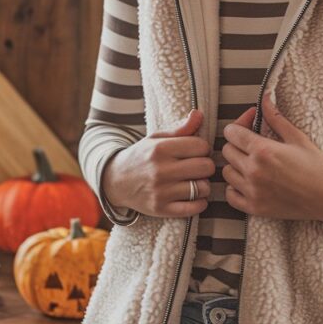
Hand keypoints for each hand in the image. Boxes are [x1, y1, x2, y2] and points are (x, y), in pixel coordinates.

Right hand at [100, 109, 214, 217]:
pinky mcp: (161, 209)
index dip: (203, 148)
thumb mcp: (156, 139)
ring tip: (195, 181)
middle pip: (206, 167)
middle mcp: (160, 170)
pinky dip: (200, 202)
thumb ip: (180, 128)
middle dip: (206, 166)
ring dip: (204, 185)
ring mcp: (161, 192)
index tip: (196, 152)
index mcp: (160, 149)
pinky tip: (194, 196)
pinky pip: (195, 208)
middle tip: (197, 167)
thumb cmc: (142, 157)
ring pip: (203, 188)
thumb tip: (199, 114)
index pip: (201, 146)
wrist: (116, 181)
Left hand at [222, 92, 322, 224]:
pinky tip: (248, 182)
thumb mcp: (298, 137)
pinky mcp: (254, 208)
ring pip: (226, 172)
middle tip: (252, 144)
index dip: (238, 126)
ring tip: (252, 163)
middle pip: (226, 151)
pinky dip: (235, 188)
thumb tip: (265, 98)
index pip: (231, 132)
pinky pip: (230, 195)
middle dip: (237, 144)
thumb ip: (276, 117)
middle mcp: (254, 171)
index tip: (248, 126)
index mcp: (263, 150)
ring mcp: (252, 191)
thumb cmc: (317, 166)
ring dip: (236, 166)